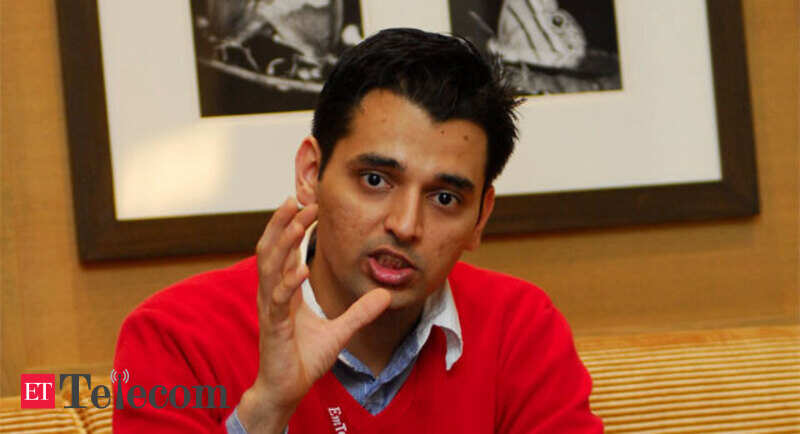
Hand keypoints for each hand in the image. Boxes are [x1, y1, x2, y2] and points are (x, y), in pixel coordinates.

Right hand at [238, 197, 390, 432]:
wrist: (286, 390)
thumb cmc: (303, 360)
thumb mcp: (340, 332)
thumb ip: (360, 312)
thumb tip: (385, 295)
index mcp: (285, 292)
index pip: (284, 252)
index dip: (292, 228)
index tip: (309, 207)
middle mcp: (273, 295)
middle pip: (271, 250)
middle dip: (282, 224)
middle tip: (297, 199)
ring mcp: (271, 309)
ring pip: (270, 267)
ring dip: (284, 242)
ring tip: (298, 220)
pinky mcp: (274, 327)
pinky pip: (279, 299)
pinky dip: (289, 282)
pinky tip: (301, 267)